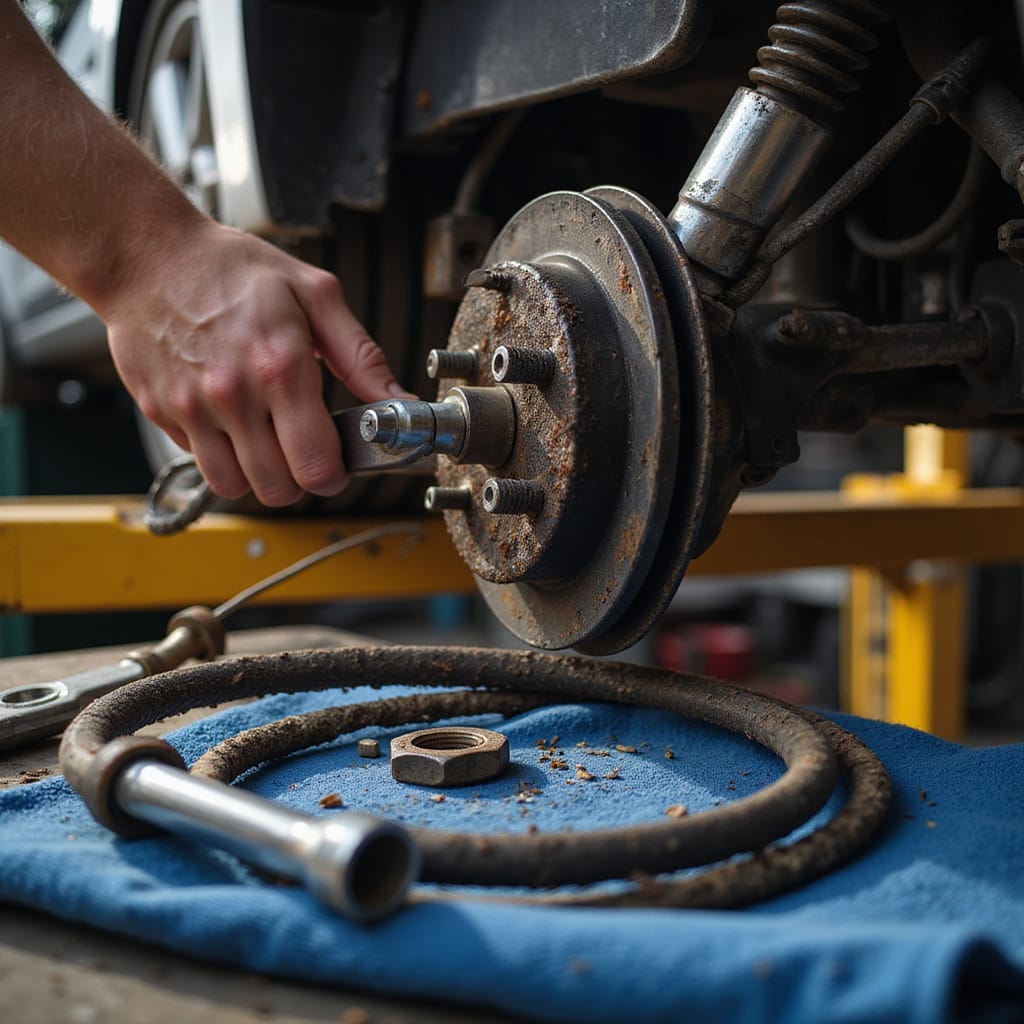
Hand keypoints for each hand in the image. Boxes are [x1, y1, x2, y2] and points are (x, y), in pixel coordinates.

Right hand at [105, 219, 412, 505]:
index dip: (335, 474)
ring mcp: (192, 407)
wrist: (147, 253)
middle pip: (278, 489)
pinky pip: (200, 463)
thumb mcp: (314, 294)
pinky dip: (220, 456)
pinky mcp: (161, 412)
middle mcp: (233, 394)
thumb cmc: (231, 268)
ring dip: (258, 476)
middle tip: (303, 450)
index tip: (336, 461)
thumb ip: (362, 356)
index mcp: (280, 366)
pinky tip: (230, 421)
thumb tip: (400, 400)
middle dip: (300, 478)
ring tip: (267, 440)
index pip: (315, 465)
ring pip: (235, 487)